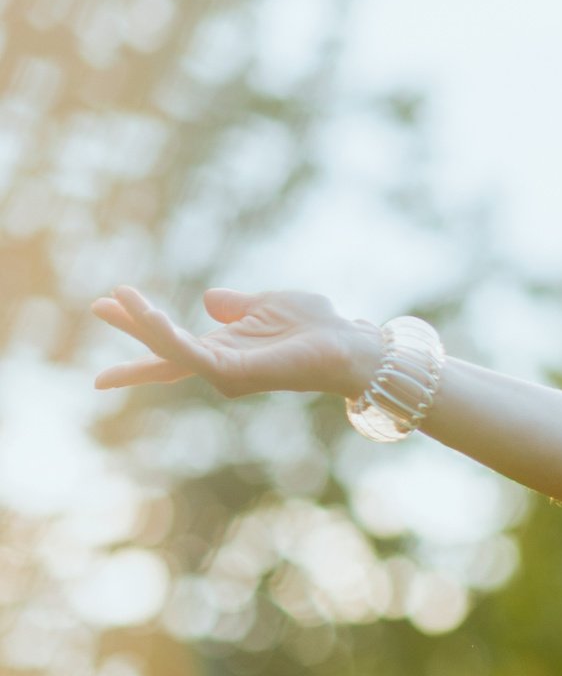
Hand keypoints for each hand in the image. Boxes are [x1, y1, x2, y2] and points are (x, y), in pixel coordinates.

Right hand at [88, 285, 383, 400]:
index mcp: (224, 348)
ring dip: (143, 326)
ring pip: (171, 351)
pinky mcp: (236, 375)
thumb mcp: (267, 305)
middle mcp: (221, 365)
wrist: (350, 343)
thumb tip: (211, 300)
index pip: (171, 342)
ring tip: (117, 300)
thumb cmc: (317, 327)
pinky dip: (169, 338)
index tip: (105, 303)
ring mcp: (227, 374)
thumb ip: (235, 306)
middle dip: (132, 327)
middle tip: (97, 303)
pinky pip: (191, 356)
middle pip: (163, 350)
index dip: (140, 325)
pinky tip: (151, 317)